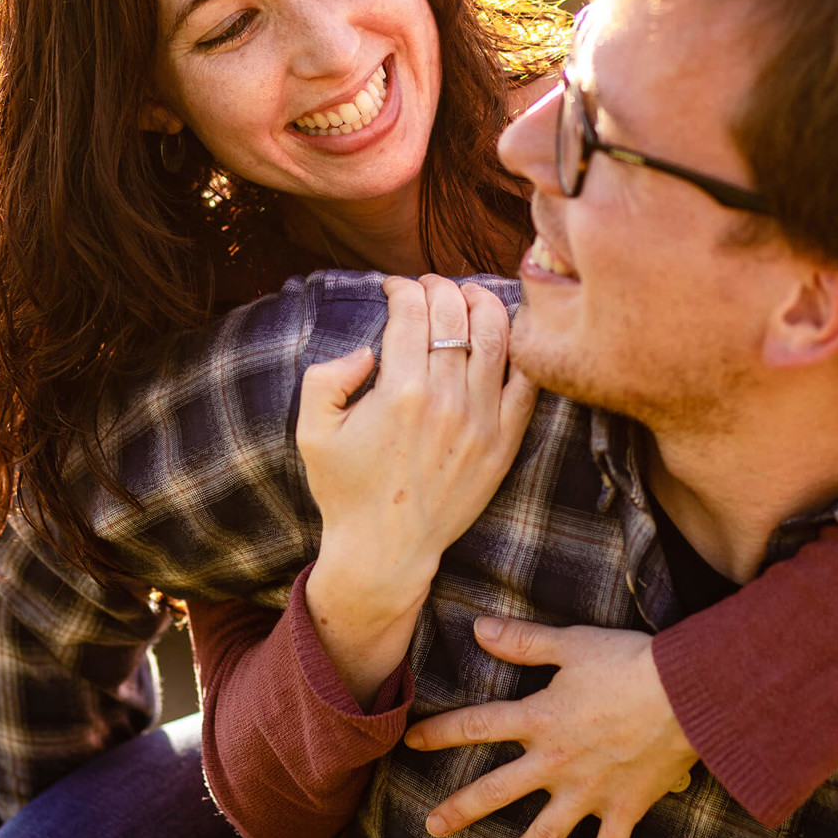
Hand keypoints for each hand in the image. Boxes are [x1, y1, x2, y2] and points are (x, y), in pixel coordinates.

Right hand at [296, 276, 539, 702]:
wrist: (385, 550)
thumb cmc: (345, 488)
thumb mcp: (312, 431)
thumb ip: (325, 377)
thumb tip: (368, 349)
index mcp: (399, 391)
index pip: (413, 310)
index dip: (403, 287)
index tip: (394, 288)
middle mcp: (446, 400)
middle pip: (456, 313)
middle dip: (439, 287)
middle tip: (428, 288)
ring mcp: (482, 421)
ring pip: (497, 335)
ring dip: (483, 303)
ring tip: (468, 297)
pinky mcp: (504, 442)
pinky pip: (526, 381)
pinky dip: (519, 348)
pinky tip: (503, 335)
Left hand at [404, 616, 699, 837]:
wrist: (687, 695)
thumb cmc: (630, 663)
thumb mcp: (571, 644)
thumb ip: (523, 641)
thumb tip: (478, 629)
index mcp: (539, 720)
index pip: (477, 726)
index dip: (441, 732)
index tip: (411, 741)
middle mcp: (555, 763)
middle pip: (496, 791)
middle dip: (460, 809)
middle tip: (432, 827)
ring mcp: (589, 792)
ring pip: (544, 834)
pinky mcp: (624, 807)